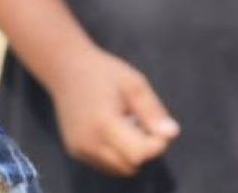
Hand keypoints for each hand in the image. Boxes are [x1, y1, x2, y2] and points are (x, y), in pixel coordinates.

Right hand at [45, 47, 180, 175]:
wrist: (66, 69)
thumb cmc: (104, 73)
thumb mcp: (134, 84)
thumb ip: (153, 111)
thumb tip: (171, 134)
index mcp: (104, 124)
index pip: (140, 154)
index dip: (156, 143)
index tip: (157, 124)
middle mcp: (89, 143)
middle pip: (131, 165)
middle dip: (145, 150)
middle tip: (143, 123)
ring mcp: (80, 150)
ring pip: (119, 169)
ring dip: (131, 154)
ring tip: (128, 125)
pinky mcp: (76, 152)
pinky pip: (106, 164)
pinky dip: (117, 154)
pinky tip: (114, 130)